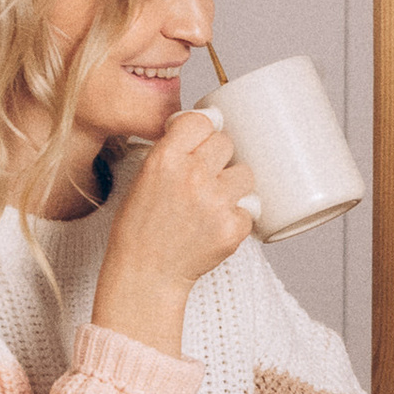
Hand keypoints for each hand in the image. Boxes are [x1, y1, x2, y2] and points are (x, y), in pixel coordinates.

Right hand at [93, 106, 258, 355]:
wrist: (146, 272)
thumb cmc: (142, 226)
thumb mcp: (146, 177)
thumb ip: (174, 151)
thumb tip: (209, 125)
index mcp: (166, 158)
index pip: (202, 120)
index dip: (204, 130)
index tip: (201, 140)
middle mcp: (193, 175)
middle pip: (226, 143)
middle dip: (218, 158)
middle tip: (203, 179)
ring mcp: (216, 202)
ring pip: (245, 173)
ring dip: (234, 185)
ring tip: (212, 203)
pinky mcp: (233, 227)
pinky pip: (251, 207)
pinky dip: (238, 215)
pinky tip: (216, 225)